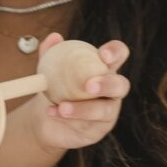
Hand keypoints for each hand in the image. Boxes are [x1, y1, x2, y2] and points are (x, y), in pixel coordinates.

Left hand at [25, 33, 129, 150]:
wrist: (46, 118)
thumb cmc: (56, 88)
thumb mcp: (51, 70)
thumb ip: (51, 53)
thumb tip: (54, 37)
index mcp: (104, 68)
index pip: (119, 54)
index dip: (116, 52)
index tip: (103, 54)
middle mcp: (112, 90)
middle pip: (121, 85)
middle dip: (107, 84)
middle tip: (89, 85)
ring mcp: (108, 111)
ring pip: (104, 110)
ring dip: (84, 109)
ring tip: (62, 107)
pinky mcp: (99, 129)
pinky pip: (88, 124)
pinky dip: (69, 118)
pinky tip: (52, 112)